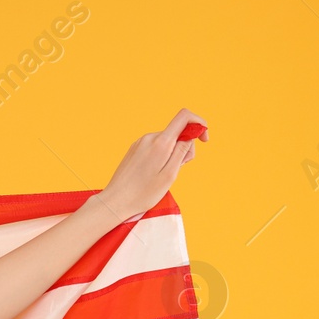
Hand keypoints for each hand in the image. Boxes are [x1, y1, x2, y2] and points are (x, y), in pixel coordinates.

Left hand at [94, 108, 208, 223]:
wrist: (115, 201)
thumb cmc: (143, 193)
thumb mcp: (170, 175)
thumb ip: (182, 151)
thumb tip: (191, 134)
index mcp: (160, 142)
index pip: (184, 117)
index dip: (199, 124)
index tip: (204, 140)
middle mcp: (149, 138)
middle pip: (177, 132)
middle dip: (186, 147)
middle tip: (179, 168)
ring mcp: (140, 142)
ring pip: (167, 140)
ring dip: (173, 153)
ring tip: (164, 174)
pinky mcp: (135, 149)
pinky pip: (156, 146)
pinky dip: (163, 155)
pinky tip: (155, 172)